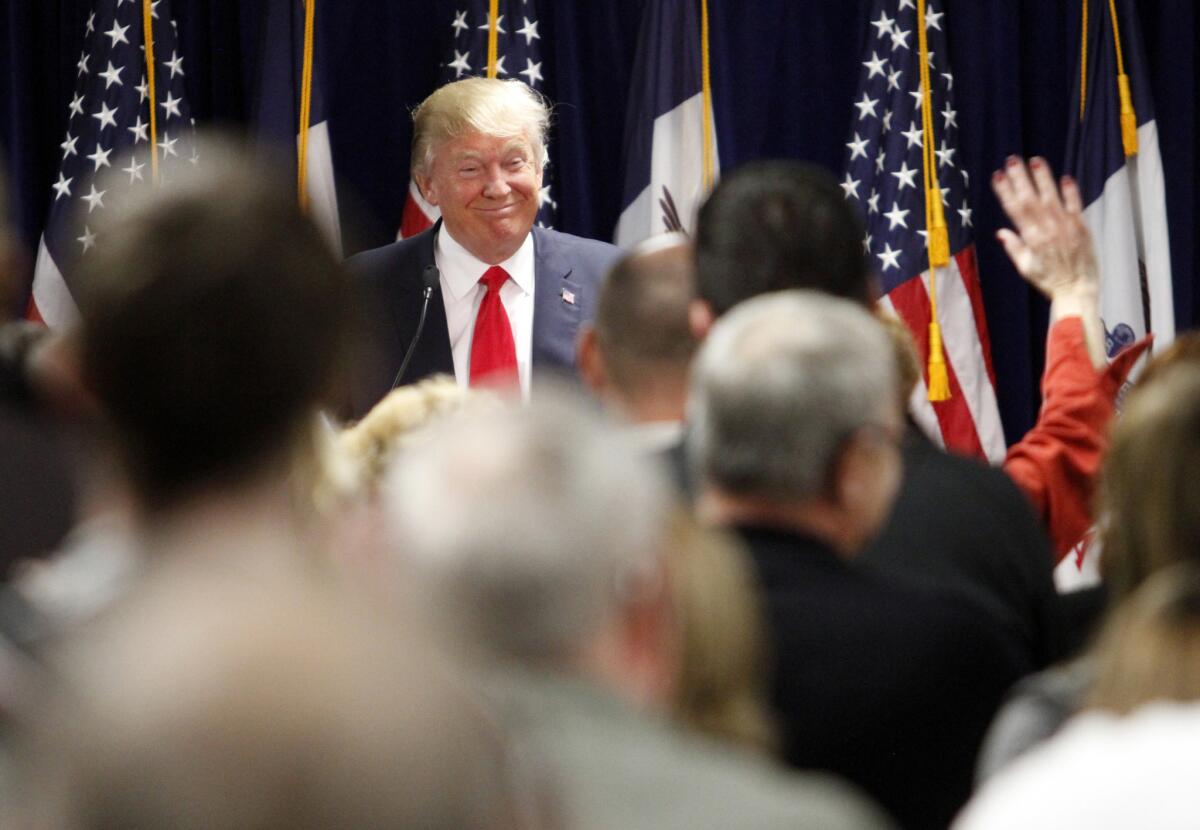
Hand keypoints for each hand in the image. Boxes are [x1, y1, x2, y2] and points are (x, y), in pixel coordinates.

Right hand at [991, 156, 1097, 300]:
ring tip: (1035, 161)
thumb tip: (1001, 232)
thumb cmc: (1049, 281)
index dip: (1006, 192)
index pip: (1016, 211)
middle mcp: (1049, 230)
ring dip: (1043, 179)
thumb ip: (1014, 248)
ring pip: (1052, 198)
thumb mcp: (1026, 268)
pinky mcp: (1082, 227)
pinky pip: (1075, 205)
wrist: (1078, 289)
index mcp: (1032, 240)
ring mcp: (1066, 227)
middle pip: (1031, 200)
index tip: (998, 177)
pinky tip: (1064, 178)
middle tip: (1012, 161)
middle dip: (1021, 179)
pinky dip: (1070, 192)